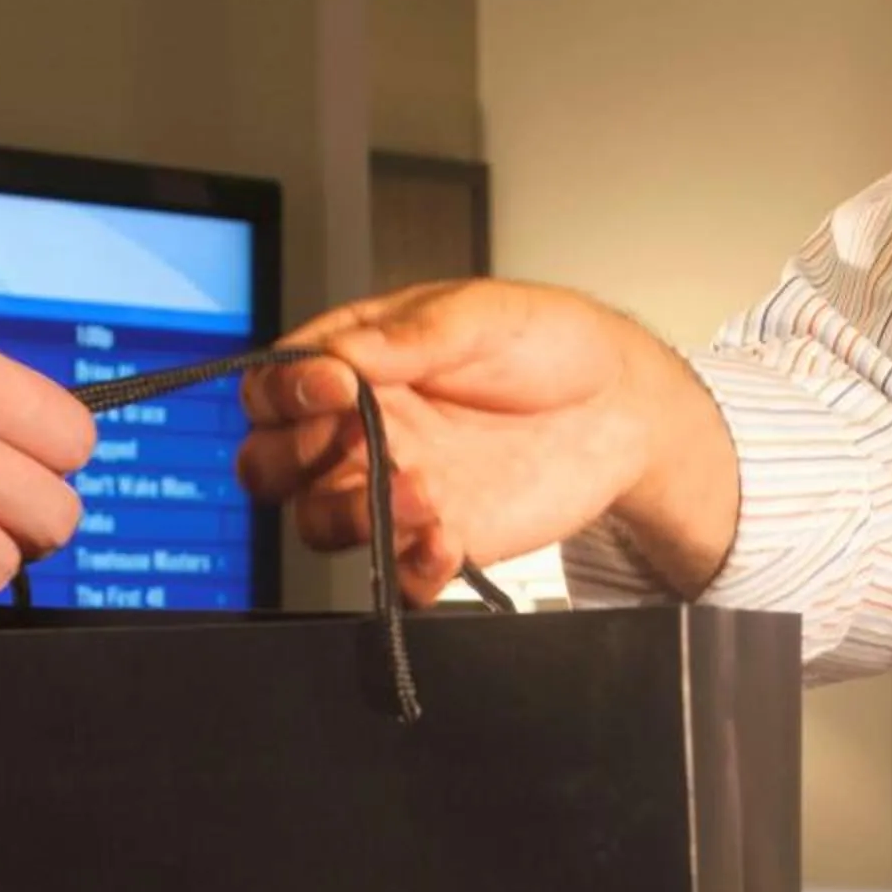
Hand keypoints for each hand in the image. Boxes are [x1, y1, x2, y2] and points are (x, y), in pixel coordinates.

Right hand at [234, 279, 737, 602]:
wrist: (622, 408)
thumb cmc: (550, 345)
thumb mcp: (482, 315)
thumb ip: (410, 338)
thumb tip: (339, 359)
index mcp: (356, 365)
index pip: (273, 389)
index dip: (285, 394)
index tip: (337, 387)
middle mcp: (362, 430)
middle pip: (269, 467)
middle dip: (292, 462)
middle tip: (360, 441)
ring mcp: (394, 488)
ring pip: (320, 525)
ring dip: (355, 516)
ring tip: (426, 492)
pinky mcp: (438, 538)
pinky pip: (396, 576)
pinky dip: (411, 569)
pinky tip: (447, 541)